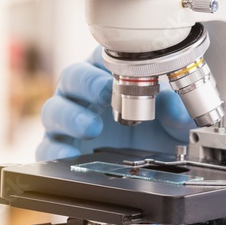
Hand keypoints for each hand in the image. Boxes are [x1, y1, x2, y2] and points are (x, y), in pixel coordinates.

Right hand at [37, 49, 195, 159]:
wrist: (154, 165)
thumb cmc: (157, 132)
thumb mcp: (174, 123)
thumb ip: (177, 112)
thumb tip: (177, 107)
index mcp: (110, 79)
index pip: (100, 59)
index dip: (104, 61)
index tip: (117, 70)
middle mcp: (86, 97)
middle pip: (72, 78)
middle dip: (86, 83)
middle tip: (103, 93)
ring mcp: (70, 123)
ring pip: (54, 110)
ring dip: (69, 116)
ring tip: (91, 127)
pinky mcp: (62, 149)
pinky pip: (47, 148)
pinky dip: (54, 152)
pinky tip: (68, 156)